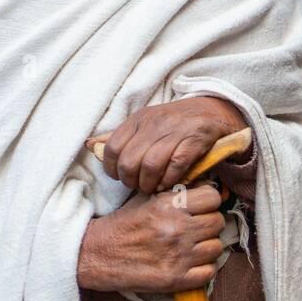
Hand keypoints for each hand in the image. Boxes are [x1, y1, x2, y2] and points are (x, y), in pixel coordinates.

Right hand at [76, 185, 225, 293]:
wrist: (97, 254)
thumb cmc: (123, 224)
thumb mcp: (146, 198)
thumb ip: (176, 192)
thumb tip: (207, 185)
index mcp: (169, 204)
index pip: (213, 197)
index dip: (208, 201)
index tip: (201, 206)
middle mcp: (176, 228)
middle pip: (217, 222)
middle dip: (208, 224)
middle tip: (196, 227)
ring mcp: (178, 255)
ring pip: (216, 247)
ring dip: (207, 247)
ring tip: (192, 246)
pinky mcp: (175, 279)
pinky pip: (209, 272)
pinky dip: (202, 268)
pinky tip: (189, 263)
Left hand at [101, 96, 246, 194]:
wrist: (211, 112)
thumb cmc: (172, 124)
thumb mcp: (143, 125)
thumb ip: (118, 137)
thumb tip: (90, 146)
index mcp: (138, 119)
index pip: (112, 148)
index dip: (112, 169)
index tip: (121, 177)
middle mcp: (154, 123)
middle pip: (129, 161)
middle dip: (131, 181)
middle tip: (138, 186)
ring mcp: (175, 130)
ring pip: (150, 165)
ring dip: (149, 184)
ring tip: (152, 188)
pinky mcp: (195, 139)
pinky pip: (176, 165)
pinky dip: (169, 180)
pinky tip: (169, 183)